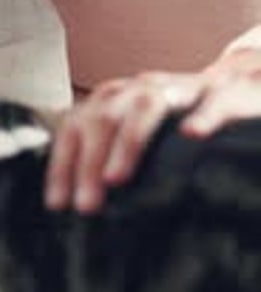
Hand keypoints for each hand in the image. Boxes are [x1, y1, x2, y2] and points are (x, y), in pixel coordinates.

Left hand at [45, 47, 260, 213]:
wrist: (233, 86)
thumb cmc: (175, 123)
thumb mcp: (135, 134)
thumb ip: (106, 157)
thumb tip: (75, 203)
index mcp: (116, 98)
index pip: (77, 124)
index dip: (63, 162)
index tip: (57, 204)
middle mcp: (141, 87)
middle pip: (105, 115)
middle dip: (89, 161)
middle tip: (86, 205)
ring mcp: (179, 87)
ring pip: (146, 104)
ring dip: (127, 142)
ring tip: (115, 178)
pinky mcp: (220, 92)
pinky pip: (211, 102)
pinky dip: (201, 117)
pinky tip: (191, 135)